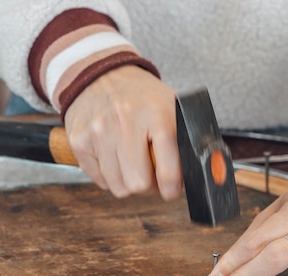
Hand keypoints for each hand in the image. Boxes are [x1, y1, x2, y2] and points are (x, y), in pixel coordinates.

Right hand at [64, 65, 180, 199]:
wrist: (100, 73)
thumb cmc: (142, 97)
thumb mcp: (171, 108)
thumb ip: (187, 140)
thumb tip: (208, 172)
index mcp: (156, 114)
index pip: (167, 167)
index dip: (172, 187)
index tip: (171, 190)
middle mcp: (125, 122)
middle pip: (139, 184)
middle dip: (149, 186)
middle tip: (151, 174)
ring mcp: (98, 132)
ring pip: (118, 187)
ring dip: (129, 182)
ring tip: (133, 164)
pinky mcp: (79, 141)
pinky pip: (100, 180)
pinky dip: (110, 176)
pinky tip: (115, 157)